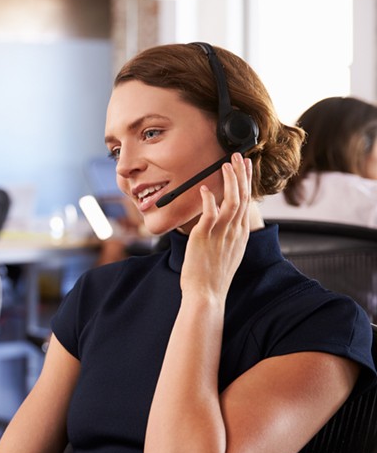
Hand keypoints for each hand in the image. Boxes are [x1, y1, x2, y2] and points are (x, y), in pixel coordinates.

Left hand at [181, 152, 252, 299]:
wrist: (207, 294)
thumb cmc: (212, 276)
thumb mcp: (227, 254)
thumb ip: (228, 236)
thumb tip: (224, 224)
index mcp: (241, 235)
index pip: (247, 203)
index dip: (246, 183)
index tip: (245, 169)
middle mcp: (235, 232)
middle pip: (243, 197)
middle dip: (242, 174)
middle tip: (239, 157)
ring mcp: (221, 233)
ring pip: (232, 200)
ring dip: (230, 180)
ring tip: (227, 164)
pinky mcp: (205, 236)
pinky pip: (210, 212)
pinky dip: (209, 198)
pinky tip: (205, 188)